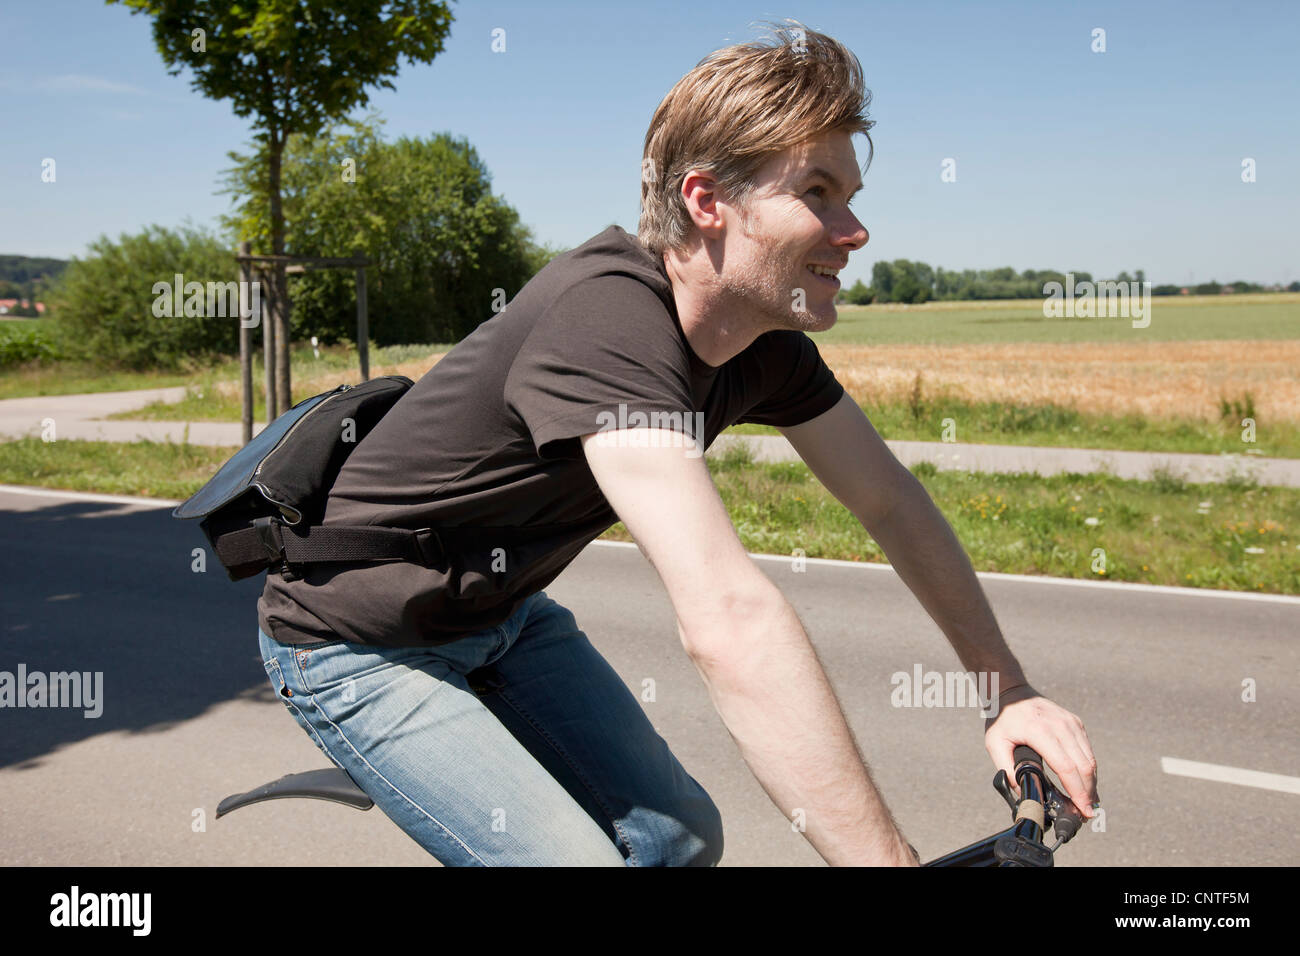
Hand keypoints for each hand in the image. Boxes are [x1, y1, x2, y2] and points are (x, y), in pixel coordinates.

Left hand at [983, 685, 1099, 817]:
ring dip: (1091, 783)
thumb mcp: (994, 743)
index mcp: (1040, 730)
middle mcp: (1060, 725)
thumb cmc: (1002, 719)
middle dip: (1088, 792)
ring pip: (1089, 759)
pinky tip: (1085, 784)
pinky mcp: (1076, 723)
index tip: (1082, 809)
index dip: (1077, 791)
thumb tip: (1023, 790)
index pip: (1066, 766)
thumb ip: (1006, 768)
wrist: (1012, 692)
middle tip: (1087, 813)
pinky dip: (1089, 769)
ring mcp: (1071, 722)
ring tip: (1087, 803)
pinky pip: (1087, 750)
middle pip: (1084, 766)